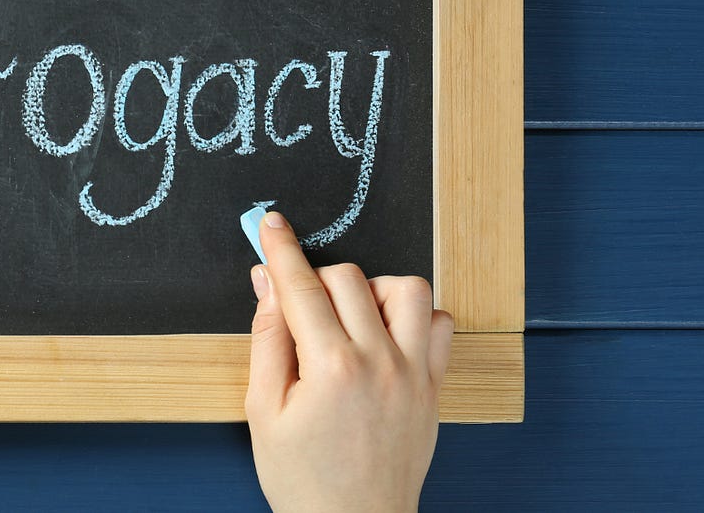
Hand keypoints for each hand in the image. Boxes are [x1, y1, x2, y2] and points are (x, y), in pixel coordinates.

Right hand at [245, 211, 452, 512]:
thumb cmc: (304, 480)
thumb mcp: (263, 411)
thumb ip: (267, 339)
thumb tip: (268, 284)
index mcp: (331, 368)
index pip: (302, 286)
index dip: (282, 249)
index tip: (271, 224)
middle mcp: (380, 362)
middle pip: (349, 278)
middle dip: (315, 277)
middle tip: (297, 304)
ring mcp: (414, 373)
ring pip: (406, 288)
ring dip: (372, 289)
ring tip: (349, 316)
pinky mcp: (434, 387)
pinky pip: (441, 324)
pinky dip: (415, 316)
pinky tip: (386, 334)